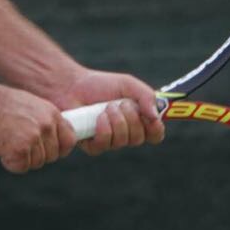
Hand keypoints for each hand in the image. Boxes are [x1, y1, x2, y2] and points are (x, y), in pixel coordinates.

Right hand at [0, 82, 77, 173]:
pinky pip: (21, 167)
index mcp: (52, 114)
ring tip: (9, 142)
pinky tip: (3, 149)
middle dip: (37, 155)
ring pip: (37, 163)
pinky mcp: (21, 149)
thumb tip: (54, 140)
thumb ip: (46, 121)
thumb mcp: (32, 106)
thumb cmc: (3, 105)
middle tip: (19, 144)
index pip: (70, 140)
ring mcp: (34, 137)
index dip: (60, 149)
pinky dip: (10, 163)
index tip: (49, 150)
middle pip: (52, 155)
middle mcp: (46, 125)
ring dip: (22, 158)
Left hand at [49, 67, 166, 155]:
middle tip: (120, 103)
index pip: (155, 135)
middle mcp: (125, 133)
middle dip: (131, 118)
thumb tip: (156, 117)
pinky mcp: (92, 145)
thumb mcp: (128, 84)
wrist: (73, 86)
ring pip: (122, 142)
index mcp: (138, 120)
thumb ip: (146, 96)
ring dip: (116, 121)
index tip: (150, 117)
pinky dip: (103, 130)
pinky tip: (97, 118)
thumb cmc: (102, 85)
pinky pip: (103, 145)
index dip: (156, 129)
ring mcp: (109, 141)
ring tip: (106, 107)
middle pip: (139, 138)